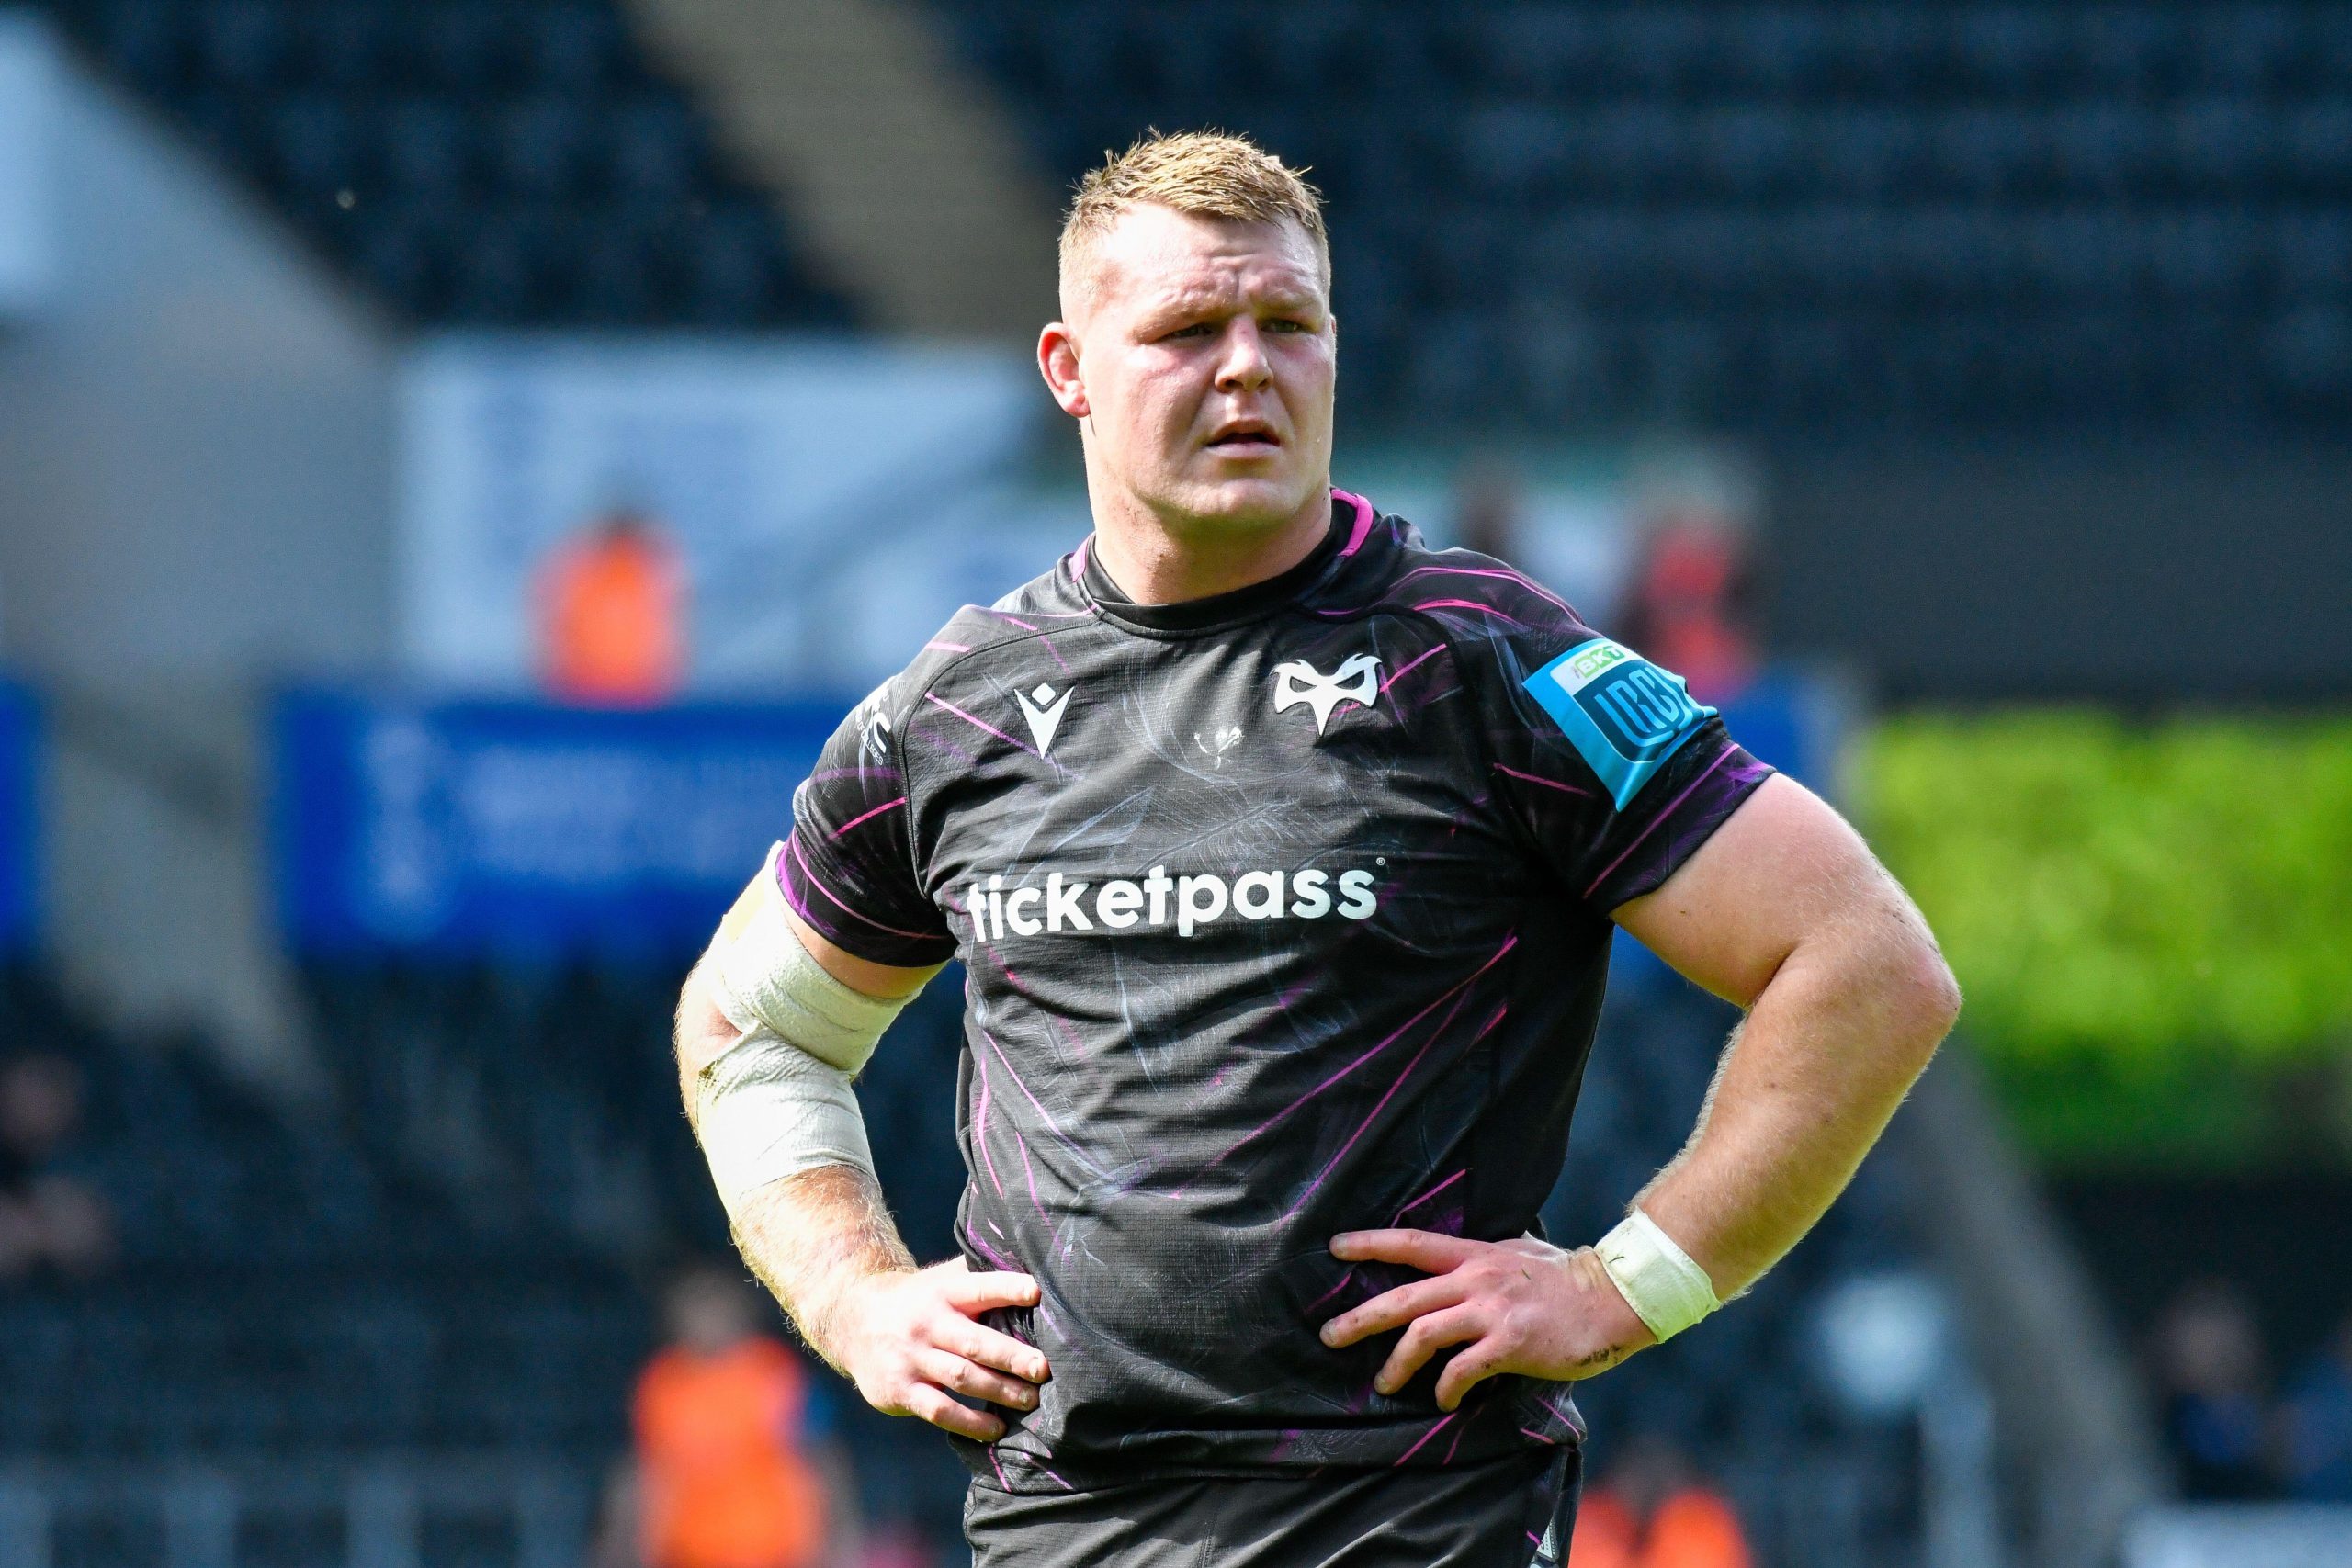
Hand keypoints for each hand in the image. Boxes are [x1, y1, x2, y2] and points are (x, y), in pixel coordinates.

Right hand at [831, 1258, 1050, 1439]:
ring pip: (962, 1377)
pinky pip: (940, 1410)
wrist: (851, 1319)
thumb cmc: (917, 1300)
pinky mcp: (900, 1390)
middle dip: (1012, 1357)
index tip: (1037, 1293)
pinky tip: (996, 1428)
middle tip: (1043, 1369)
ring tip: (1031, 1400)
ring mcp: (912, 1358)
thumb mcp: (940, 1280)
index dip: (1008, 1289)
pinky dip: (970, 1423)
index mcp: (943, 1291)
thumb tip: (1031, 1269)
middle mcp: (928, 1323)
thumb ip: (978, 1277)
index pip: (979, 1288)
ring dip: (999, 1391)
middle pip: (975, 1342)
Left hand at [1320, 1229, 1655, 1410]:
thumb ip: (1489, 1255)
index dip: (1370, 1243)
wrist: (1614, 1298)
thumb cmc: (1569, 1277)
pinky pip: (1461, 1369)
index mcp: (1475, 1255)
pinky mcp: (1509, 1343)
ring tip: (1384, 1384)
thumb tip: (1468, 1256)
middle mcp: (1475, 1279)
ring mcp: (1491, 1311)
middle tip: (1329, 1336)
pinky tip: (1443, 1399)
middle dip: (1360, 1318)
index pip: (1411, 1243)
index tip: (1334, 1247)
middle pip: (1403, 1297)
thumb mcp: (1521, 1250)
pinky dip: (1445, 1387)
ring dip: (1396, 1364)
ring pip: (1423, 1336)